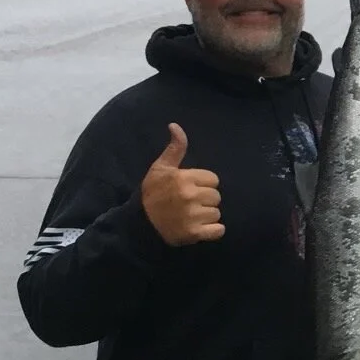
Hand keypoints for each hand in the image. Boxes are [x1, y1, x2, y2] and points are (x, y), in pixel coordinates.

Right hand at [141, 124, 222, 245]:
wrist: (140, 223)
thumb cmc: (152, 193)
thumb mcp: (160, 168)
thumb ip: (174, 148)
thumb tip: (175, 125)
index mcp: (184, 178)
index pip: (213, 180)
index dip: (203, 184)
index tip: (189, 189)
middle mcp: (190, 196)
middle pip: (216, 196)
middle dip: (205, 200)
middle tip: (189, 204)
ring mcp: (193, 216)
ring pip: (217, 213)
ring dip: (207, 216)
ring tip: (191, 216)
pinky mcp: (195, 234)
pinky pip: (218, 230)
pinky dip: (212, 231)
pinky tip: (200, 228)